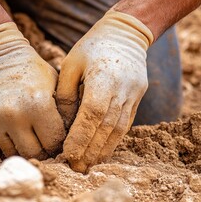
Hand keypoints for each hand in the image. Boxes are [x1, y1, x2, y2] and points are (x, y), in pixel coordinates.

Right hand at [0, 22, 65, 159]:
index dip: (58, 143)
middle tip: (41, 142)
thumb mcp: (57, 86)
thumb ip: (67, 113)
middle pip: (33, 153)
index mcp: (39, 104)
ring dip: (20, 146)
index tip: (56, 137)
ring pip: (11, 152)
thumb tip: (75, 142)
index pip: (54, 143)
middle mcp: (14, 114)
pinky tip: (6, 130)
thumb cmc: (34, 72)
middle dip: (41, 150)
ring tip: (24, 133)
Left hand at [56, 10, 152, 172]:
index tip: (68, 154)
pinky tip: (102, 152)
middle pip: (106, 127)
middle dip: (90, 150)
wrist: (127, 33)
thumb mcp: (71, 63)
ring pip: (118, 129)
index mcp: (103, 76)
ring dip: (103, 150)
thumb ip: (66, 93)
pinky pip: (125, 124)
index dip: (81, 136)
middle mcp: (122, 89)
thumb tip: (63, 123)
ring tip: (88, 165)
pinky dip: (113, 141)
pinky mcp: (137, 99)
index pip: (93, 114)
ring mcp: (133, 95)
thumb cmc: (92, 46)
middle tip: (76, 168)